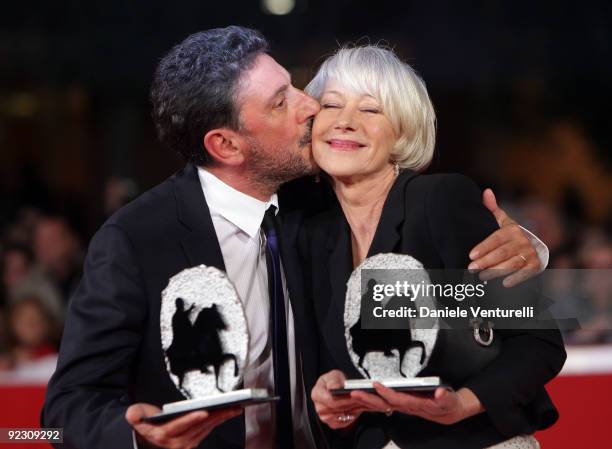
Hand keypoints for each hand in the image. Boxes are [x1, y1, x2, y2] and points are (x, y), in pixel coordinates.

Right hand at [126, 402, 241, 448]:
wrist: (146, 440)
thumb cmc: (145, 425)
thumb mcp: (136, 417)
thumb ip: (135, 414)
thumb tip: (132, 414)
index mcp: (163, 435)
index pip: (179, 427)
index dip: (191, 419)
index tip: (203, 413)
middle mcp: (176, 442)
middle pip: (199, 427)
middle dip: (215, 416)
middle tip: (230, 407)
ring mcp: (186, 443)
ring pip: (206, 429)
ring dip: (220, 419)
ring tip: (233, 408)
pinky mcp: (194, 442)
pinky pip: (208, 431)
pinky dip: (217, 422)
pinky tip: (226, 414)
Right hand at [311, 370, 369, 429]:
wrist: (338, 388)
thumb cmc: (334, 381)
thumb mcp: (334, 375)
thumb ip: (334, 381)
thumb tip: (334, 387)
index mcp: (316, 393)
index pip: (329, 400)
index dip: (342, 399)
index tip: (352, 395)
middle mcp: (319, 407)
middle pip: (335, 409)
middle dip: (349, 404)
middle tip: (360, 399)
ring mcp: (325, 416)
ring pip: (340, 417)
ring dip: (351, 410)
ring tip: (360, 403)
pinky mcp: (332, 423)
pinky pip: (343, 423)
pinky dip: (351, 417)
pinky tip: (357, 410)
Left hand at [352, 384, 482, 425]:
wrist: (449, 412)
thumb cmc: (447, 404)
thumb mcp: (450, 400)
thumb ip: (445, 397)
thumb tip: (440, 393)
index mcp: (417, 405)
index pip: (399, 399)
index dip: (387, 393)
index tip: (376, 385)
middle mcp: (407, 407)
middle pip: (385, 405)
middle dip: (369, 400)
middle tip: (354, 393)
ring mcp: (403, 407)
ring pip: (382, 405)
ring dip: (367, 400)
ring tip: (353, 394)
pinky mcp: (402, 404)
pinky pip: (384, 403)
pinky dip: (373, 401)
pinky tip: (362, 397)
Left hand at [469, 188, 540, 286]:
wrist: (532, 246)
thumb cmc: (509, 235)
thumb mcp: (501, 221)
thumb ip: (491, 209)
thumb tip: (486, 192)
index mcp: (512, 229)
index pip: (496, 238)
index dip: (484, 247)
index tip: (471, 255)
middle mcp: (523, 240)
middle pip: (502, 253)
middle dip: (486, 261)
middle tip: (471, 269)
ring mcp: (530, 253)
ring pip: (512, 263)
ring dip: (496, 271)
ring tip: (482, 276)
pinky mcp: (535, 266)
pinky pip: (525, 273)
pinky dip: (516, 278)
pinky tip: (504, 283)